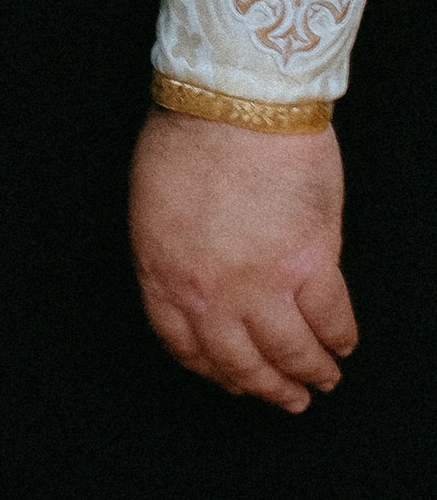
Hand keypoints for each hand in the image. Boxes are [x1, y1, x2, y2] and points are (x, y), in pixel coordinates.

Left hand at [130, 107, 356, 412]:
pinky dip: (339, 336)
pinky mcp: (310, 265)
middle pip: (239, 361)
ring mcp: (260, 284)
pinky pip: (329, 319)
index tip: (231, 379)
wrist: (235, 102)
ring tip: (323, 378)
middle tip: (285, 397)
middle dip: (265, 386)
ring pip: (289, 351)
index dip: (213, 369)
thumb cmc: (190, 133)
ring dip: (310, 372)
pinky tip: (343, 341)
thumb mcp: (156, 203)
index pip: (185, 344)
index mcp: (162, 272)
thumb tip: (201, 278)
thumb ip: (175, 251)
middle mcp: (209, 291)